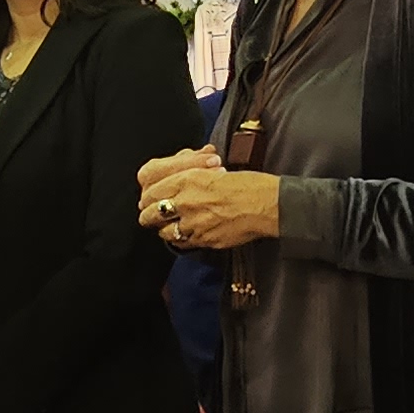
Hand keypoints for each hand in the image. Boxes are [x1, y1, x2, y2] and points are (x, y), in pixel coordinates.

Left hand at [139, 153, 282, 251]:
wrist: (266, 204)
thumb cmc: (246, 183)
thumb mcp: (211, 169)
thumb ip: (187, 174)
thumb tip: (172, 178)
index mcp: (187, 179)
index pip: (150, 192)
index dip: (147, 199)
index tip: (148, 201)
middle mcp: (186, 201)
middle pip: (149, 214)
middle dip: (149, 215)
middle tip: (153, 216)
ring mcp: (194, 223)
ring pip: (164, 232)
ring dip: (166, 229)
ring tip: (172, 225)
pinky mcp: (204, 239)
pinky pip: (183, 243)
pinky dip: (182, 239)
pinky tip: (188, 233)